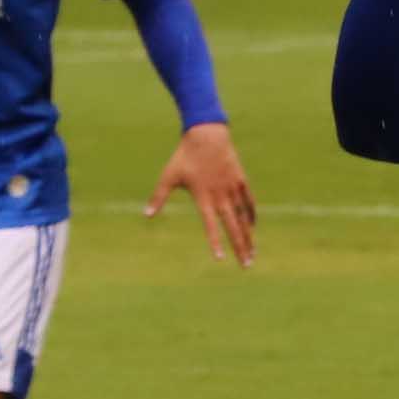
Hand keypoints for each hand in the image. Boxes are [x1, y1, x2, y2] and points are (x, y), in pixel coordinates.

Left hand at [146, 121, 254, 267]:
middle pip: (233, 227)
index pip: (211, 225)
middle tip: (247, 264)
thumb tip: (146, 214)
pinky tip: (252, 227)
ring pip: (244, 218)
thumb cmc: (185, 156)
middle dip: (240, 247)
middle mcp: (221, 196)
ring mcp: (233, 188)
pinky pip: (249, 202)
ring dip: (249, 236)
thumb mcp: (169, 176)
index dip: (215, 242)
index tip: (220, 258)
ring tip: (253, 253)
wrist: (207, 135)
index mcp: (203, 197)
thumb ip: (158, 197)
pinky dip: (251, 216)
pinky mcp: (240, 181)